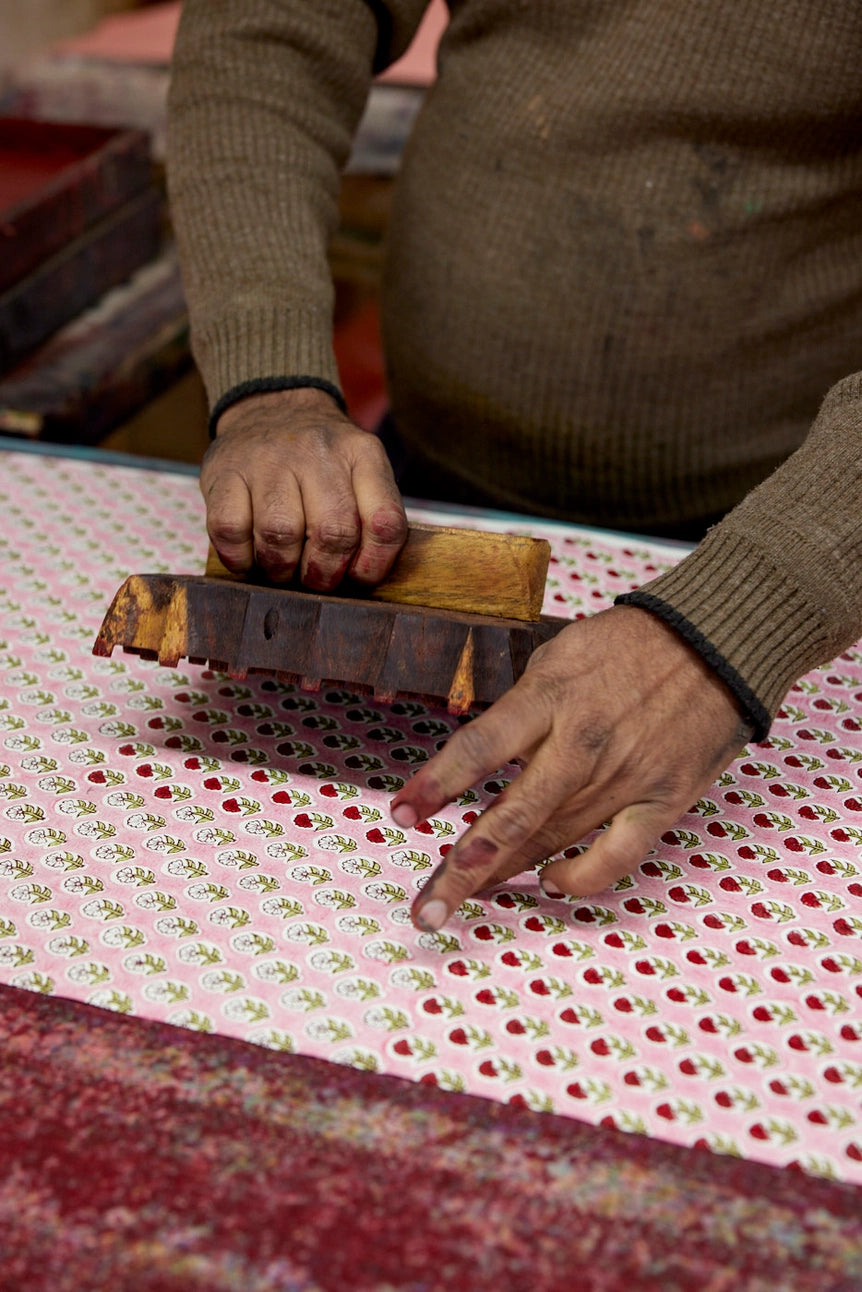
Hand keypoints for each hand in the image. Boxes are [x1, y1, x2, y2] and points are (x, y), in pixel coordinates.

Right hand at [200, 387, 407, 589]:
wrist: (271, 406)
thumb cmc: (321, 460)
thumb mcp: (359, 470)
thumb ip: (371, 517)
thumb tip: (361, 579)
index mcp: (362, 454)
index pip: (385, 523)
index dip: (374, 564)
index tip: (357, 576)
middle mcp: (318, 451)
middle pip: (333, 533)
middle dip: (324, 572)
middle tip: (315, 578)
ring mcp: (268, 458)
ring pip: (280, 534)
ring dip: (280, 567)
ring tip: (281, 565)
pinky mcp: (223, 470)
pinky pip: (230, 530)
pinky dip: (239, 557)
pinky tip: (248, 555)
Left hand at [390, 606, 753, 931]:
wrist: (717, 641)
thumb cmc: (629, 645)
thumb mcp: (560, 654)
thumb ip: (522, 707)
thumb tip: (486, 755)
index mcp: (550, 697)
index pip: (480, 747)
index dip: (437, 784)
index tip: (401, 815)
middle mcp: (583, 743)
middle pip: (511, 816)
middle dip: (462, 868)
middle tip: (425, 908)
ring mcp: (625, 776)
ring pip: (553, 840)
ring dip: (504, 875)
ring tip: (461, 901)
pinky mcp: (662, 800)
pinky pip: (617, 855)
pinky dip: (582, 878)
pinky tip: (549, 884)